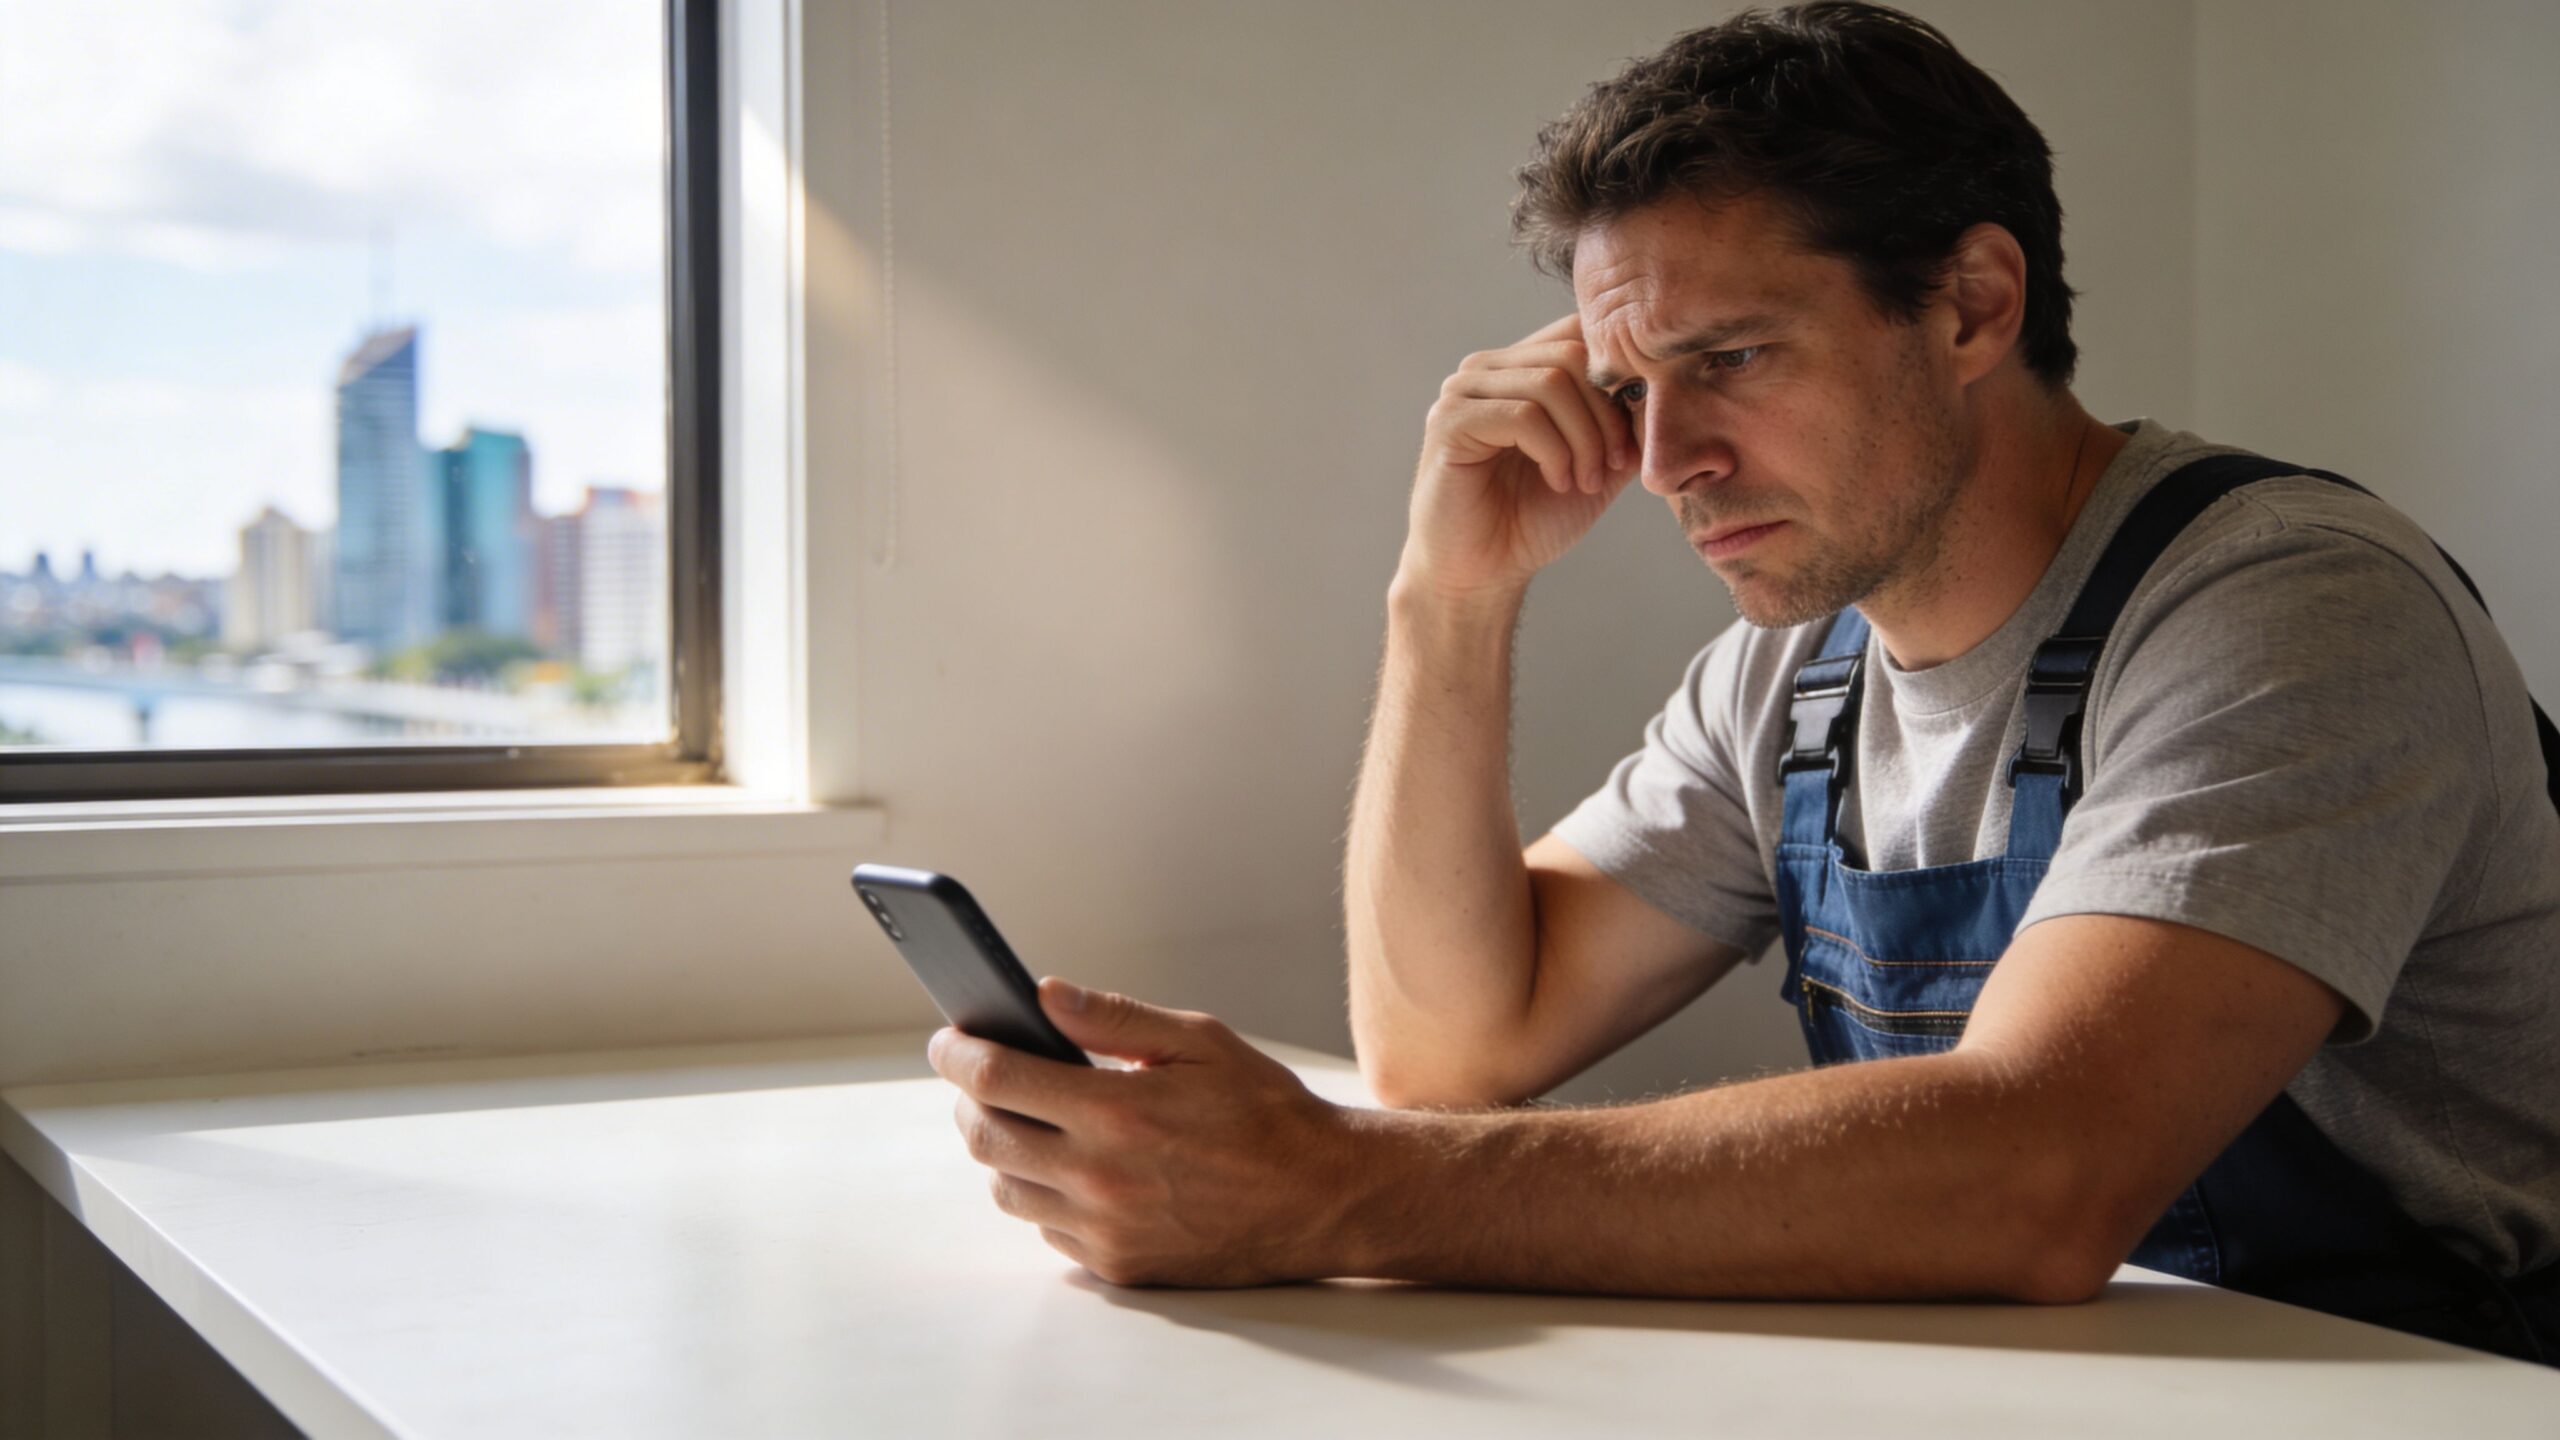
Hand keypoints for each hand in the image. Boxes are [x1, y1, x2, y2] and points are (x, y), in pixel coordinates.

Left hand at [926, 977, 1365, 1286]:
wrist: (1320, 1198)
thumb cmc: (1265, 1112)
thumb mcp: (1199, 1041)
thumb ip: (1113, 1018)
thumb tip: (1043, 994)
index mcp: (1116, 1111)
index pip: (996, 1077)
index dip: (958, 1052)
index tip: (949, 1038)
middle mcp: (1100, 1178)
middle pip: (984, 1137)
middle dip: (970, 1099)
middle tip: (983, 1076)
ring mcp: (1105, 1230)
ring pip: (1007, 1189)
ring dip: (1006, 1150)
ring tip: (1035, 1121)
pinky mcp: (1117, 1266)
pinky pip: (1048, 1231)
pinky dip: (1048, 1196)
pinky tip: (1080, 1169)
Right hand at [1400, 312, 1641, 600]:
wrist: (1484, 570)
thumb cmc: (1534, 517)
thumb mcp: (1600, 462)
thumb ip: (1627, 421)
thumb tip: (1667, 383)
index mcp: (1520, 366)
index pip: (1579, 331)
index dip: (1619, 373)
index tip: (1632, 433)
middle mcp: (1487, 368)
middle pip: (1571, 354)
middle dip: (1607, 415)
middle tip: (1613, 466)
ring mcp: (1463, 391)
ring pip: (1551, 383)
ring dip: (1584, 439)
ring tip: (1584, 480)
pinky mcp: (1449, 422)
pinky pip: (1522, 416)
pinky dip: (1554, 452)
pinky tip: (1557, 482)